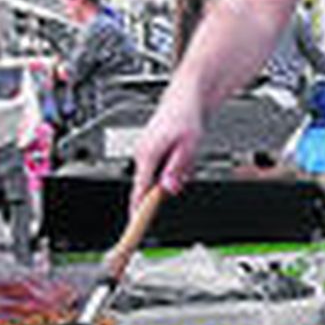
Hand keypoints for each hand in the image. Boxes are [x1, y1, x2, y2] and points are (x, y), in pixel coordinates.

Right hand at [130, 90, 202, 206]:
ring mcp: (144, 152)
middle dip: (168, 185)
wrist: (185, 100)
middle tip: (184, 166)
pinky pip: (161, 168)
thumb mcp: (188, 147)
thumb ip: (177, 170)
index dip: (137, 210)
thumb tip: (168, 189)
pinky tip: (181, 152)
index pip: (139, 190)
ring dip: (174, 173)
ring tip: (185, 153)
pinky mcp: (150, 152)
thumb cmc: (186, 118)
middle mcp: (141, 154)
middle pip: (150, 186)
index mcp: (147, 154)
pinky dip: (174, 166)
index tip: (136, 225)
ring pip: (158, 177)